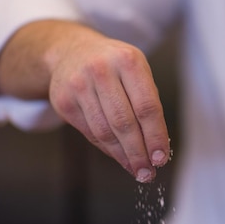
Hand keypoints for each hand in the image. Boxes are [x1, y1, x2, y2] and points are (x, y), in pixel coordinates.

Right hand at [46, 23, 169, 180]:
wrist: (70, 51)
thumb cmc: (113, 65)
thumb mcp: (135, 70)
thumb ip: (147, 102)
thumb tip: (156, 146)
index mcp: (128, 60)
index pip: (146, 107)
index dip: (155, 136)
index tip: (161, 157)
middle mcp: (101, 70)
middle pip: (124, 123)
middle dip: (138, 153)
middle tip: (148, 172)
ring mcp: (79, 85)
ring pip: (105, 131)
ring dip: (123, 156)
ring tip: (136, 169)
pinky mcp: (63, 100)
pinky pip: (90, 132)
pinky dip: (107, 149)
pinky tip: (119, 156)